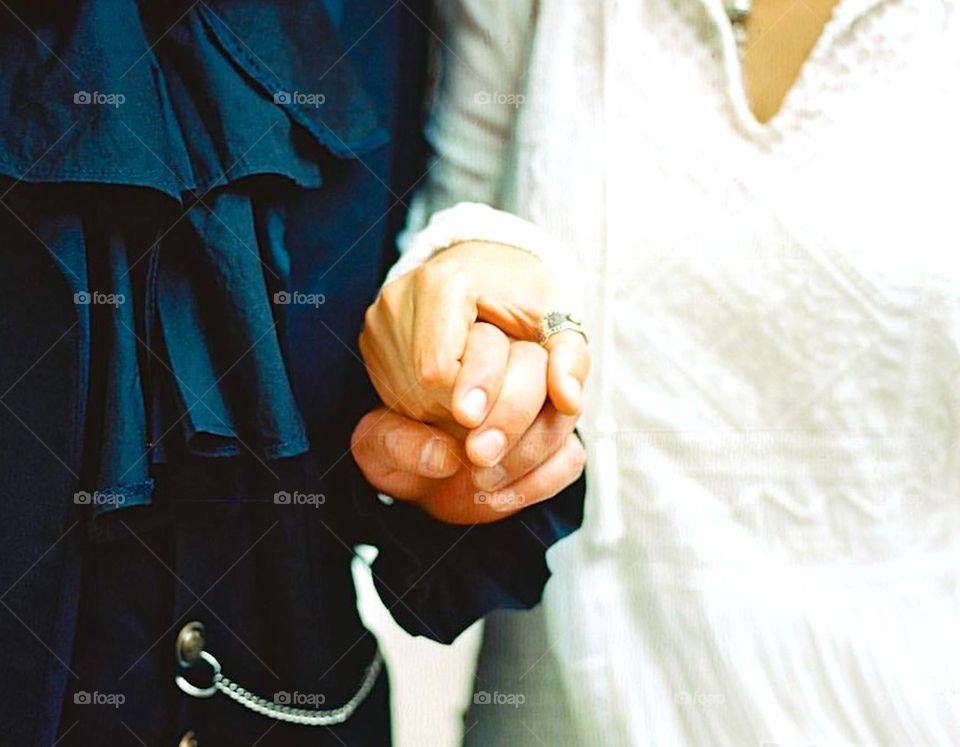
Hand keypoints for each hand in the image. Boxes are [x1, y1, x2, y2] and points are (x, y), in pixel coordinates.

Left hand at [352, 320, 584, 522]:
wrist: (423, 484)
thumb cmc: (398, 449)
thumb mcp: (374, 446)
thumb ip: (394, 442)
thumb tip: (442, 455)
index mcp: (459, 348)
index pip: (489, 339)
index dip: (482, 375)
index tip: (465, 414)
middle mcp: (506, 365)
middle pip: (535, 364)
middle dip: (511, 411)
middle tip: (479, 452)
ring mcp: (539, 405)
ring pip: (562, 410)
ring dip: (526, 450)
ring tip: (481, 482)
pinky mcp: (558, 445)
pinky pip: (570, 457)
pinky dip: (538, 482)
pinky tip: (498, 498)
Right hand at [359, 240, 588, 428]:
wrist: (485, 264)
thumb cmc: (523, 291)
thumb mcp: (557, 315)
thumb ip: (569, 356)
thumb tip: (569, 400)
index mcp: (444, 284)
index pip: (439, 367)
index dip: (464, 398)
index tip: (477, 423)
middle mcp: (400, 300)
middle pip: (422, 386)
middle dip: (461, 411)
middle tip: (492, 430)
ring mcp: (380, 322)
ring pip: (406, 393)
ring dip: (443, 413)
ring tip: (479, 402)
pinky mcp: (373, 340)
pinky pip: (396, 388)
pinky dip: (429, 404)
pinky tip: (456, 394)